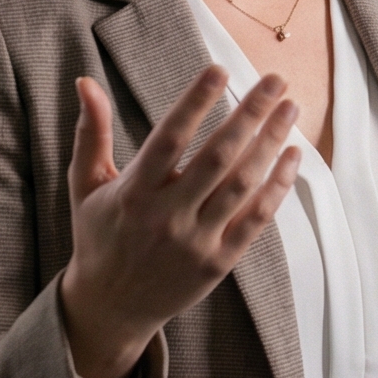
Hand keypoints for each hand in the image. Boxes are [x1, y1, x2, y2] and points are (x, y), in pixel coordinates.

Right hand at [58, 66, 301, 377]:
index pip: (170, 138)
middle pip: (217, 157)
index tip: (220, 69)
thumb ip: (91, 133)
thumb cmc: (100, 236)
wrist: (112, 307)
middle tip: (274, 79)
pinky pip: (257, 219)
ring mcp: (196, 241)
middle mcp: (166, 217)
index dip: (196, 102)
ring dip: (272, 142)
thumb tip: (86, 82)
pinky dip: (278, 186)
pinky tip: (293, 155)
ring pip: (243, 184)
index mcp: (133, 193)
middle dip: (250, 113)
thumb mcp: (85, 185)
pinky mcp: (220, 262)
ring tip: (290, 107)